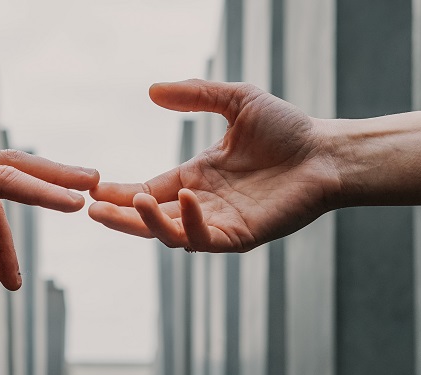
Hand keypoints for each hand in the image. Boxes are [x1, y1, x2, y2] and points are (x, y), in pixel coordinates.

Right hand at [89, 79, 339, 252]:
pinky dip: (189, 223)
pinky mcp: (241, 236)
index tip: (94, 189)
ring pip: (171, 234)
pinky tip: (184, 199)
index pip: (150, 190)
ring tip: (132, 201)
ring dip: (147, 222)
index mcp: (197, 176)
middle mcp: (203, 203)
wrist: (327, 151)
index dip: (121, 193)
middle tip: (93, 209)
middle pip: (151, 218)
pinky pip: (205, 238)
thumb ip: (195, 95)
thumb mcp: (235, 101)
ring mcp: (221, 222)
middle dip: (121, 217)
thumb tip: (152, 90)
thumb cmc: (288, 129)